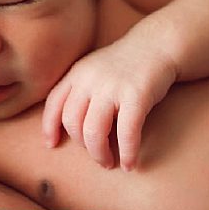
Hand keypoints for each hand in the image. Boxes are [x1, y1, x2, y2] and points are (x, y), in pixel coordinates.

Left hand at [41, 36, 176, 170]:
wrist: (158, 45)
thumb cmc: (126, 65)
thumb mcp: (94, 70)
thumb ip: (80, 91)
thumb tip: (70, 127)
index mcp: (77, 73)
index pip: (54, 103)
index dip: (49, 127)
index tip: (52, 145)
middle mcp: (90, 79)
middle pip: (73, 123)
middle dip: (83, 146)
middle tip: (98, 156)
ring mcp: (112, 87)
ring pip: (93, 132)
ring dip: (100, 154)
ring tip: (110, 163)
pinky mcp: (136, 95)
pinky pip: (126, 132)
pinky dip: (127, 153)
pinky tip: (130, 164)